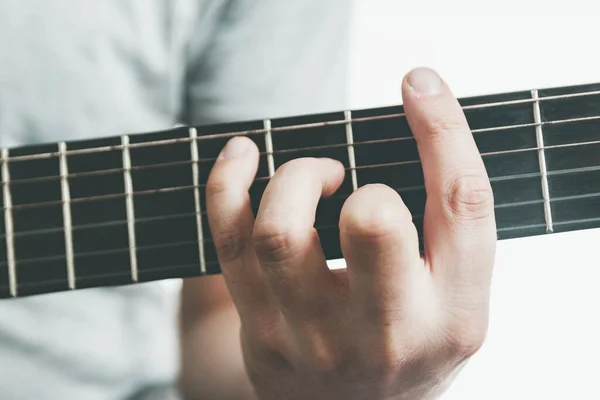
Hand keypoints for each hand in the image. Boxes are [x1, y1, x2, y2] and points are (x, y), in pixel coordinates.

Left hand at [205, 67, 495, 399]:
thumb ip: (451, 229)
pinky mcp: (262, 328)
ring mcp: (314, 336)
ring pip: (281, 229)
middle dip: (365, 183)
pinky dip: (226, 180)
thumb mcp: (456, 298)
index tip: (418, 84)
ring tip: (316, 178)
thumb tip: (424, 114)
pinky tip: (241, 155)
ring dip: (295, 176)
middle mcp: (387, 332)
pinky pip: (230, 240)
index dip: (442, 130)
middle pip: (372, 222)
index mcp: (453, 314)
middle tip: (359, 188)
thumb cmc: (410, 338)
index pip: (460, 206)